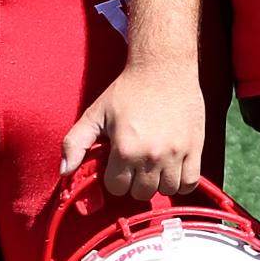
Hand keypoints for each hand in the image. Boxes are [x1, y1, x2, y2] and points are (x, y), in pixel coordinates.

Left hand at [61, 61, 205, 202]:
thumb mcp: (95, 114)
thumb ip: (75, 144)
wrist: (163, 68)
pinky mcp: (195, 149)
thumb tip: (64, 172)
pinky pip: (190, 183)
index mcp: (125, 149)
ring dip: (158, 183)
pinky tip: (173, 169)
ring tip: (154, 166)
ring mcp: (176, 154)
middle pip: (141, 193)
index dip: (115, 178)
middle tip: (136, 164)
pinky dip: (181, 182)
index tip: (118, 164)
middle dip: (135, 182)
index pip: (117, 188)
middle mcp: (151, 156)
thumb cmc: (127, 91)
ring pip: (166, 191)